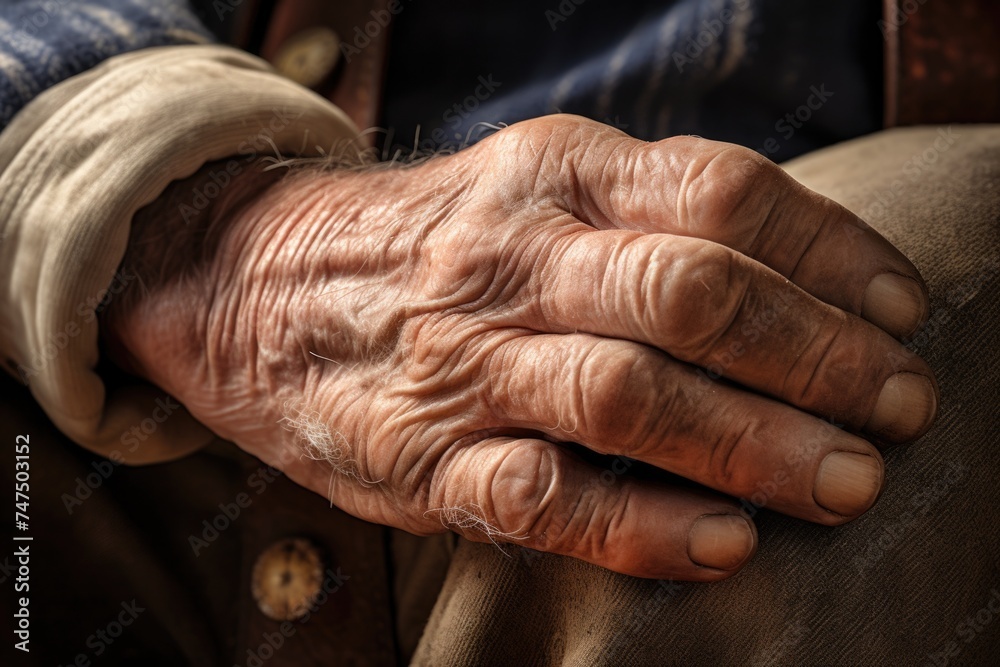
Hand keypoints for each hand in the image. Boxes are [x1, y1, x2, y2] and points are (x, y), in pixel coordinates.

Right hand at [104, 115, 936, 579]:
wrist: (255, 283)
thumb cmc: (430, 243)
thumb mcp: (531, 185)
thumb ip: (644, 213)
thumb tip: (802, 270)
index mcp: (553, 173)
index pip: (721, 192)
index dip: (830, 253)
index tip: (902, 310)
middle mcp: (512, 255)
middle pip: (690, 293)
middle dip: (817, 355)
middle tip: (901, 409)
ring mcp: (463, 358)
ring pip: (627, 395)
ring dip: (753, 441)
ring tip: (844, 481)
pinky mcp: (422, 457)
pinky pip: (543, 495)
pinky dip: (642, 526)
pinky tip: (724, 544)